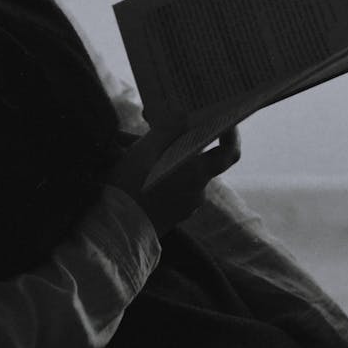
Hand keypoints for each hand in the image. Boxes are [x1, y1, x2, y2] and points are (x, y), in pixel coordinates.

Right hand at [108, 127, 240, 236]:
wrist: (115, 231)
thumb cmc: (130, 187)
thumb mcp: (144, 151)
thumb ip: (167, 131)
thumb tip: (184, 116)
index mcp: (196, 173)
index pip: (229, 153)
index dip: (232, 134)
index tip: (224, 121)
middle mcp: (197, 190)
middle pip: (197, 159)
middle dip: (178, 141)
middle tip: (156, 125)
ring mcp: (186, 205)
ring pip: (180, 172)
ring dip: (161, 157)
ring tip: (127, 144)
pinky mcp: (173, 214)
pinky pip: (171, 187)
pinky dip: (158, 174)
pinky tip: (132, 166)